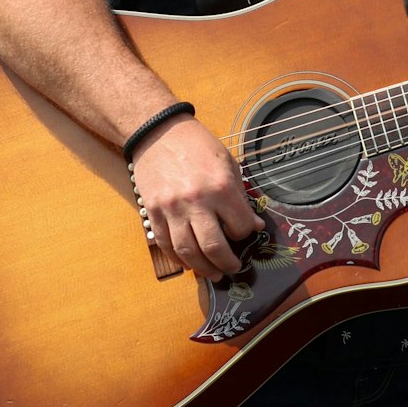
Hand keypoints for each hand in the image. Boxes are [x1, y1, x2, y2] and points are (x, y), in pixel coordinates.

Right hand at [130, 115, 263, 277]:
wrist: (158, 132)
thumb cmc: (197, 145)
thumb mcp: (228, 163)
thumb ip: (241, 196)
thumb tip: (254, 225)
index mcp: (221, 187)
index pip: (239, 226)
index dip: (246, 233)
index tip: (247, 232)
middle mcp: (196, 201)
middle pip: (214, 247)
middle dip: (227, 264)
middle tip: (233, 268)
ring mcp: (172, 209)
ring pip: (188, 252)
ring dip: (203, 269)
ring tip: (213, 274)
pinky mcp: (153, 212)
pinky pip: (166, 244)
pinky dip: (178, 259)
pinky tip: (189, 263)